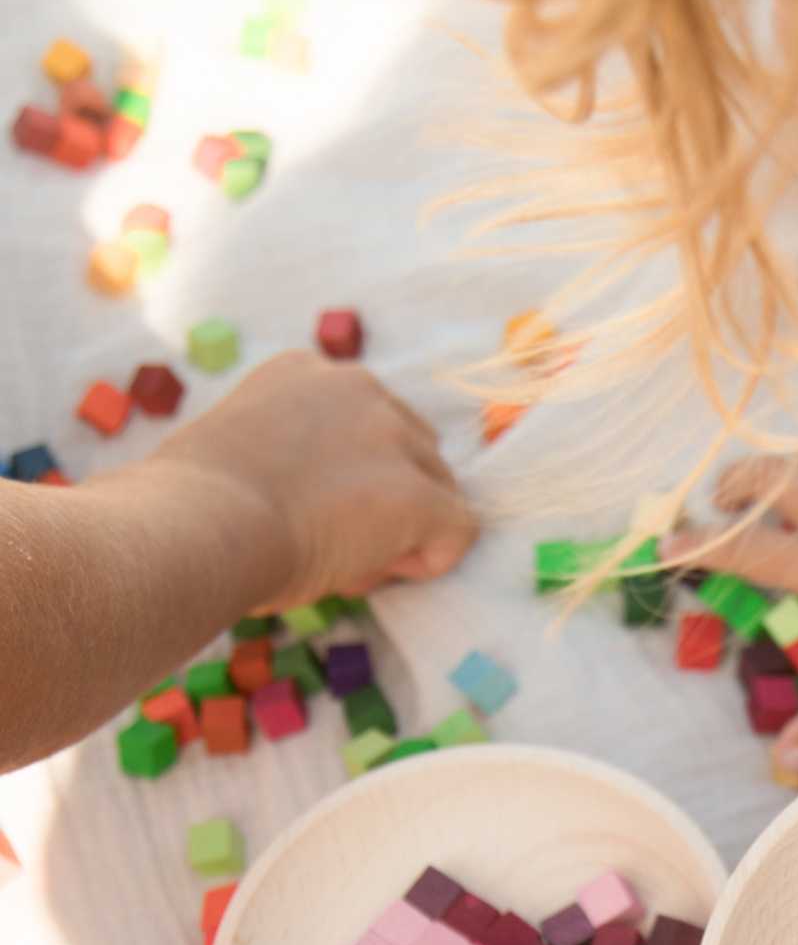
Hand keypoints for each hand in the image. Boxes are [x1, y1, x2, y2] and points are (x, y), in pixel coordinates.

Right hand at [148, 353, 478, 606]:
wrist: (196, 525)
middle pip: (412, 452)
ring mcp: (394, 438)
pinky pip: (458, 531)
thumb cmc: (192, 505)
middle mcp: (358, 387)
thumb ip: (290, 454)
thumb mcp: (240, 451)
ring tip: (337, 557)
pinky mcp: (418, 494)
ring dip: (403, 531)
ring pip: (437, 491)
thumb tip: (319, 499)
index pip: (365, 423)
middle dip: (385, 501)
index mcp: (306, 372)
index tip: (302, 506)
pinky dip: (428, 561)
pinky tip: (367, 571)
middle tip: (324, 539)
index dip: (350, 476)